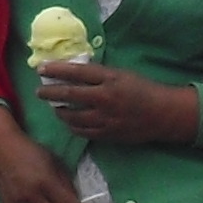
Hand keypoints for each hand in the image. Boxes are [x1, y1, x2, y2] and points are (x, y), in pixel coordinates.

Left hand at [37, 59, 197, 146]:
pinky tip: (69, 121)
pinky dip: (72, 126)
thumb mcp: (121, 74)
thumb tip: (74, 72)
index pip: (76, 72)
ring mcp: (105, 118)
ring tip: (54, 108)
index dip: (56, 70)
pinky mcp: (107, 134)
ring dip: (59, 111)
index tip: (41, 68)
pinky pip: (82, 131)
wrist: (163, 114)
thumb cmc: (142, 89)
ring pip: (72, 116)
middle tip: (39, 91)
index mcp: (109, 79)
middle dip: (50, 92)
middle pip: (69, 94)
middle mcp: (104, 98)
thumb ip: (99, 74)